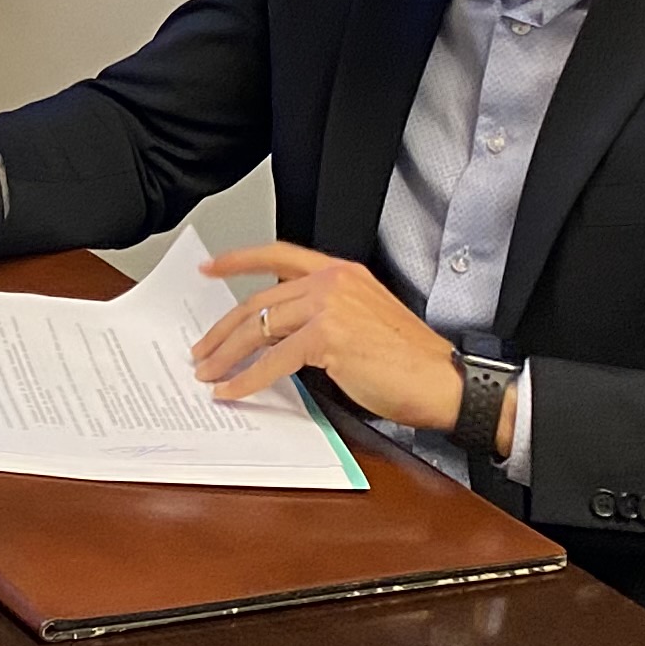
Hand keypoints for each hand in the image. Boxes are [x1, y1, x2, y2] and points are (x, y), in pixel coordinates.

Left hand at [192, 244, 462, 430]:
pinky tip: (234, 389)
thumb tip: (281, 332)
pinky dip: (247, 378)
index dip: (238, 260)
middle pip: (259, 301)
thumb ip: (323, 313)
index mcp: (341, 272)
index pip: (278, 256)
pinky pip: (273, 360)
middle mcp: (332, 282)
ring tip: (209, 372)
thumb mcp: (363, 318)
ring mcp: (329, 307)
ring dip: (227, 354)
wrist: (443, 380)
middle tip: (201, 348)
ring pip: (259, 329)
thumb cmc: (410, 359)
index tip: (209, 267)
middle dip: (223, 329)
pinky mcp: (327, 338)